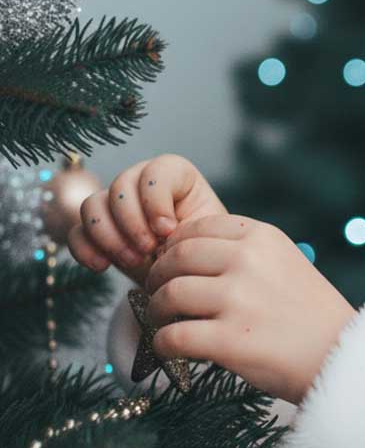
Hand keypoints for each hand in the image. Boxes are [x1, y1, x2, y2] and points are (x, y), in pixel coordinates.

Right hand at [67, 154, 227, 288]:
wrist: (188, 277)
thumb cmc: (203, 251)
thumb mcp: (206, 237)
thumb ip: (189, 227)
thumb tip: (163, 232)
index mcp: (176, 176)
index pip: (156, 171)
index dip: (156, 200)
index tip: (168, 230)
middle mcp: (141, 183)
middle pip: (120, 186)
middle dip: (132, 222)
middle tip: (148, 250)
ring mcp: (115, 205)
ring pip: (92, 205)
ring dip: (109, 236)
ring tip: (133, 261)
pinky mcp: (97, 231)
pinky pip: (76, 232)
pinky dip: (85, 249)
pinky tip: (102, 266)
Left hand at [142, 213, 357, 404]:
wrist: (343, 356)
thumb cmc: (313, 315)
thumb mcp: (287, 263)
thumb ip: (246, 253)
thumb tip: (185, 255)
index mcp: (263, 237)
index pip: (198, 228)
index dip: (175, 247)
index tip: (172, 264)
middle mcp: (248, 261)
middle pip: (176, 258)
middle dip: (158, 277)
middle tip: (157, 294)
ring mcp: (238, 300)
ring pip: (169, 295)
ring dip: (157, 311)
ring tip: (164, 322)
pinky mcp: (229, 340)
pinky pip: (172, 337)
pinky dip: (162, 344)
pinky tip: (170, 349)